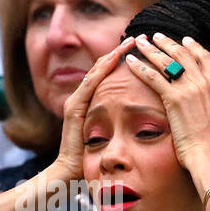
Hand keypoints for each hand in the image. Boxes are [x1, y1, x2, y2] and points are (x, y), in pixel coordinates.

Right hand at [49, 37, 135, 183]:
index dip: (123, 59)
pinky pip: (90, 84)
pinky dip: (102, 70)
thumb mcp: (108, 135)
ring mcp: (75, 101)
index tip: (141, 48)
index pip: (107, 74)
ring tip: (130, 42)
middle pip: (103, 67)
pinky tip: (115, 58)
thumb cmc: (90, 159)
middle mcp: (81, 97)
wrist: (68, 173)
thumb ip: (117, 122)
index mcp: (90, 102)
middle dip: (120, 51)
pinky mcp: (74, 108)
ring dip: (114, 55)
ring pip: (97, 71)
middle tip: (139, 37)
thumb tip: (140, 119)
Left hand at [124, 33, 209, 171]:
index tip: (185, 40)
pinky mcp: (173, 99)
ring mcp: (189, 90)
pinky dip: (140, 67)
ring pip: (167, 62)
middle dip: (168, 43)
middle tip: (157, 36)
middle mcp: (204, 84)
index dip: (194, 48)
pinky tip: (130, 60)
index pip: (206, 60)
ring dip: (151, 49)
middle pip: (184, 55)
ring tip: (140, 41)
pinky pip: (153, 77)